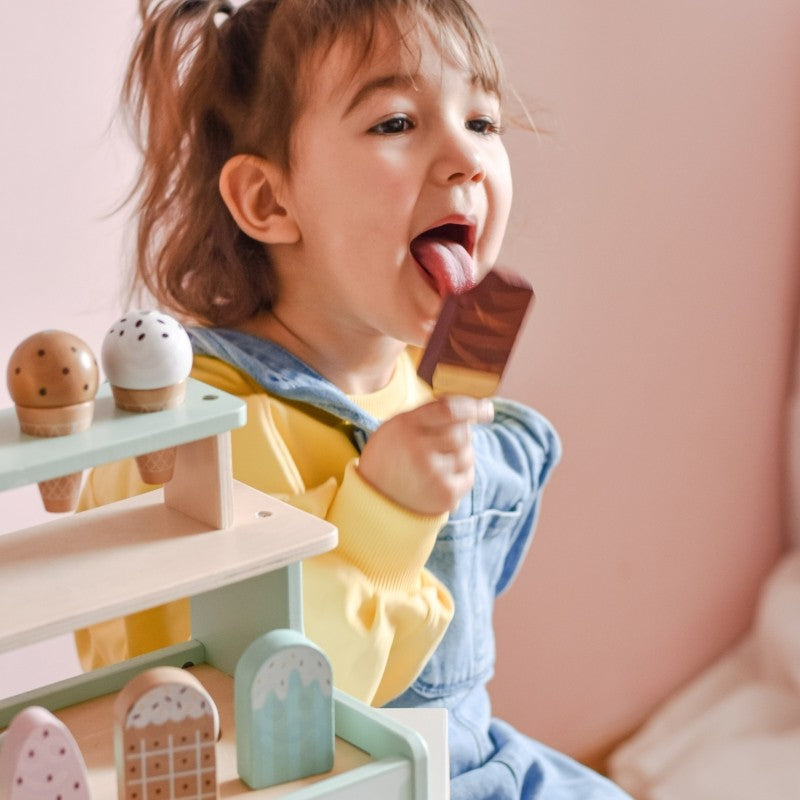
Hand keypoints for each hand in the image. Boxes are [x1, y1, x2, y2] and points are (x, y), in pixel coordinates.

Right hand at [357, 395, 493, 514]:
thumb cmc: (393, 452)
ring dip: (461, 455)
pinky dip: (461, 475)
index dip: (473, 407)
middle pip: (463, 432)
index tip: (486, 409)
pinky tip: (441, 478)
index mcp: (406, 425)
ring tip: (437, 463)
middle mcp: (419, 449)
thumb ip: (431, 411)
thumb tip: (475, 409)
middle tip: (443, 444)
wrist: (374, 497)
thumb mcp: (400, 424)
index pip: (449, 409)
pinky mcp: (444, 495)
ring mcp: (433, 474)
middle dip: (460, 434)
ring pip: (468, 454)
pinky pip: (469, 477)